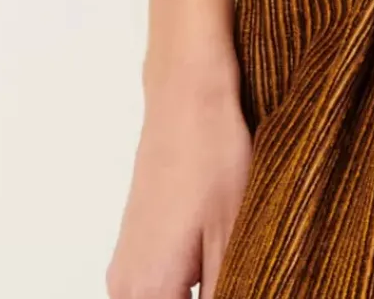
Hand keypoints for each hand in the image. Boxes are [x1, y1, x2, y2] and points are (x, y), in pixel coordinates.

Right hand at [105, 70, 254, 298]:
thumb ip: (231, 290)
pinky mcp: (134, 246)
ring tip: (235, 262)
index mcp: (148, 293)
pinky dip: (187, 286)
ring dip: (200, 291)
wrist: (187, 95)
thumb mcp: (232, 238)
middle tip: (243, 273)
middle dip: (211, 296)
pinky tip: (220, 259)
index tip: (249, 283)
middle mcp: (124, 288)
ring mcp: (126, 265)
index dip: (231, 298)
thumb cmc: (213, 158)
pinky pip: (156, 289)